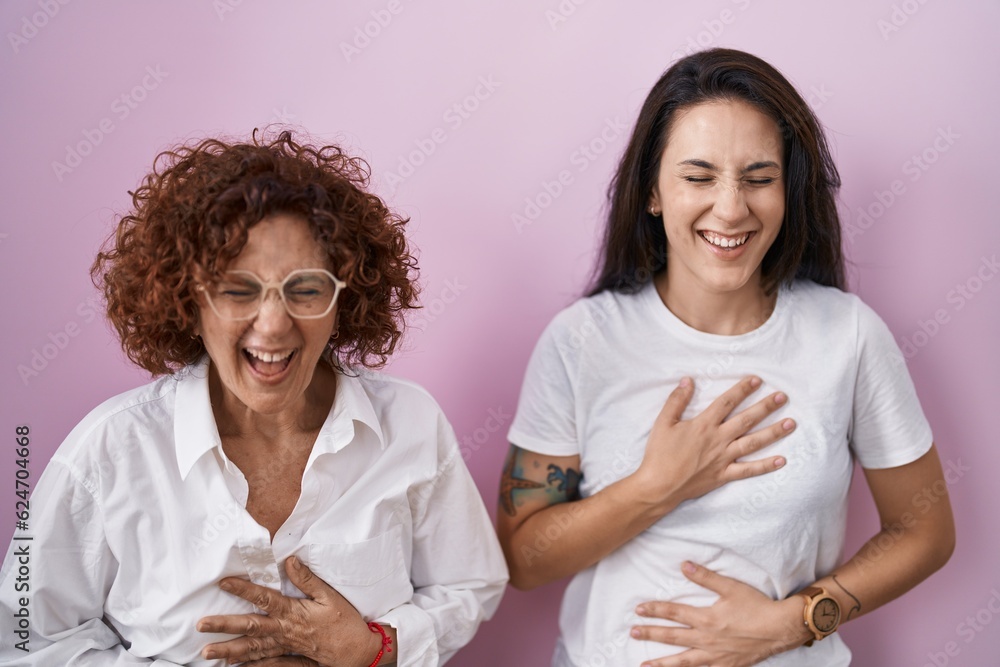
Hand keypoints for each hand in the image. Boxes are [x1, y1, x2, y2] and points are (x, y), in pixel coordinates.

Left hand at [197, 556, 382, 666]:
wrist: (359, 651)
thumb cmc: (345, 621)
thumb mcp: (329, 596)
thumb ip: (307, 580)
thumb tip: (289, 561)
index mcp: (293, 612)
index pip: (264, 598)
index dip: (243, 590)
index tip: (224, 583)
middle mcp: (285, 631)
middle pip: (250, 627)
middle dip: (225, 626)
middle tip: (201, 625)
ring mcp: (286, 649)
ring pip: (253, 649)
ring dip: (230, 650)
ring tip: (209, 653)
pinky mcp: (293, 661)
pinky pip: (269, 665)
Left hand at [630, 562, 811, 666]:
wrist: (780, 629)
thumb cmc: (756, 606)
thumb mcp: (730, 587)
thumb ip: (705, 577)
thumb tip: (684, 565)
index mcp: (706, 619)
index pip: (674, 613)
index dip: (655, 610)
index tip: (639, 609)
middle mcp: (707, 640)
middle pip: (672, 637)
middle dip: (651, 634)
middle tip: (632, 633)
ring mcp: (715, 656)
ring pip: (683, 662)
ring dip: (662, 663)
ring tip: (644, 665)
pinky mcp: (725, 666)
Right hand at [632, 376, 794, 508]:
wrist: (659, 486)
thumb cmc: (659, 454)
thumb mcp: (663, 422)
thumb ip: (676, 400)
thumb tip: (688, 381)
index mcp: (703, 425)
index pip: (727, 402)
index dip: (742, 390)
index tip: (757, 380)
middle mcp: (718, 440)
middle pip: (747, 420)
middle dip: (766, 407)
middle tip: (783, 397)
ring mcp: (723, 458)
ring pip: (753, 443)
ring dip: (773, 432)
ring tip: (791, 423)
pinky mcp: (724, 475)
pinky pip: (749, 470)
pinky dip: (766, 466)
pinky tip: (782, 460)